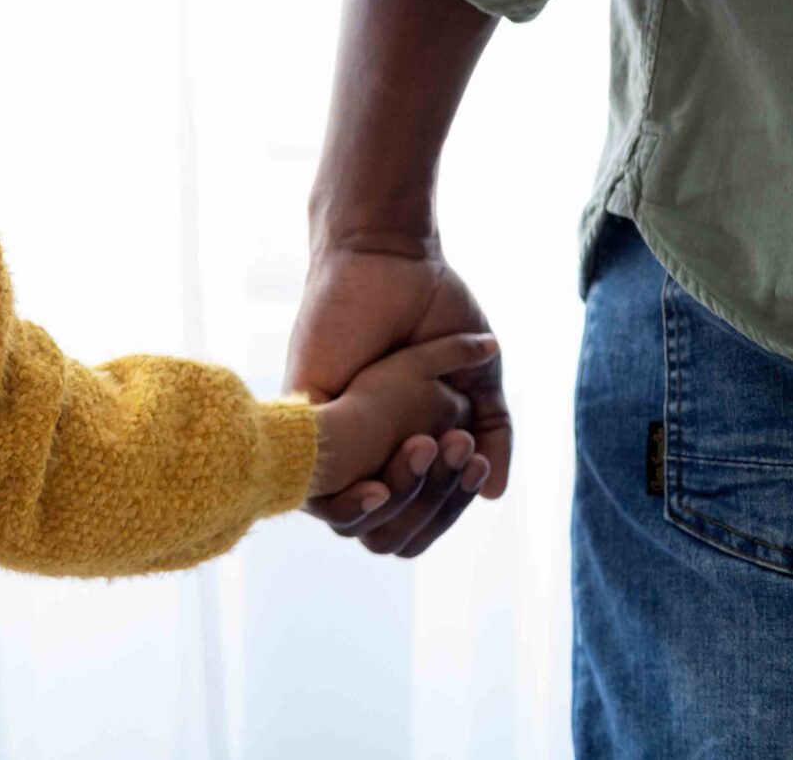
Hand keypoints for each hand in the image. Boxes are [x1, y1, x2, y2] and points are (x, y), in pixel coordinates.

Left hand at [287, 240, 510, 556]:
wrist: (388, 259)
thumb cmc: (429, 310)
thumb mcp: (474, 382)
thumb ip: (490, 433)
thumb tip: (493, 494)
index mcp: (397, 450)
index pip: (419, 519)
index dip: (449, 508)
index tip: (475, 464)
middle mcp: (358, 453)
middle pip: (385, 534)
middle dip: (430, 507)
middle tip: (456, 449)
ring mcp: (326, 439)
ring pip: (350, 520)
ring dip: (397, 499)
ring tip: (425, 446)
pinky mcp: (299, 414)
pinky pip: (311, 487)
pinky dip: (348, 497)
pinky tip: (379, 482)